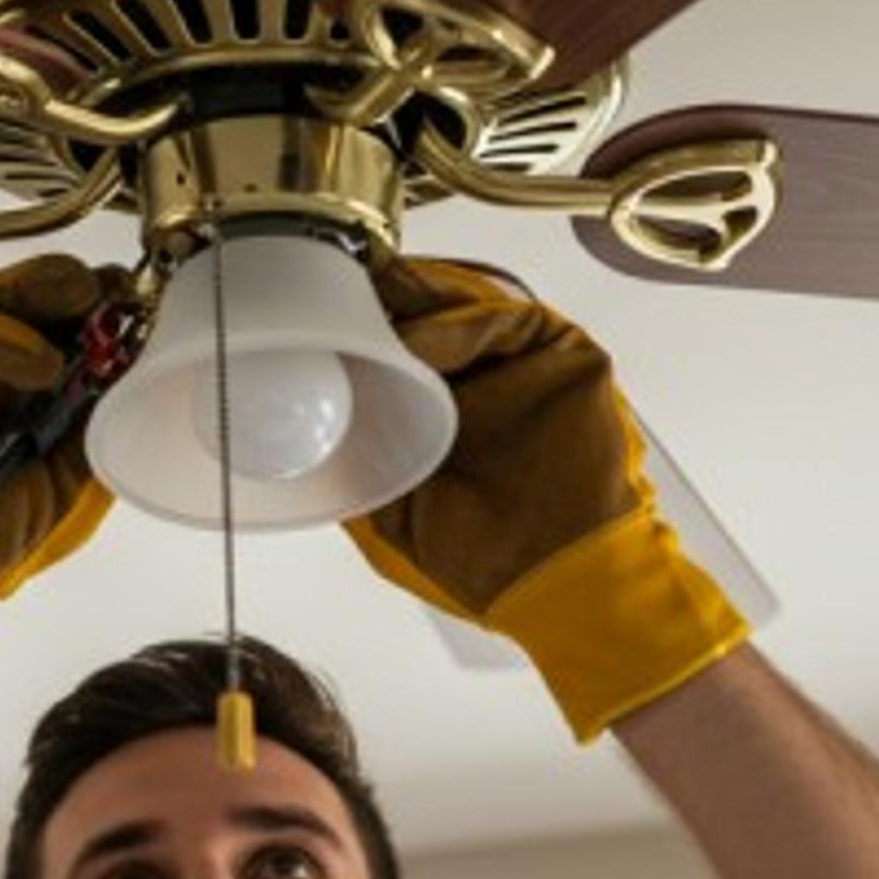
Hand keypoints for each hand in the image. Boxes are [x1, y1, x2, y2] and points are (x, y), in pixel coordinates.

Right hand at [0, 254, 126, 726]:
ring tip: (85, 303)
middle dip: (68, 289)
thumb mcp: (66, 479)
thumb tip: (132, 375)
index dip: (92, 315)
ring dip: (39, 296)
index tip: (134, 303)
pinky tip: (39, 369)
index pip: (52, 336)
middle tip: (110, 285)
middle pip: (19, 307)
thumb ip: (94, 426)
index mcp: (11, 400)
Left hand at [344, 258, 747, 740]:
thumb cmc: (489, 560)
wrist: (557, 587)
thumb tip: (306, 432)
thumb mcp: (393, 512)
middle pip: (437, 313)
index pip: (405, 345)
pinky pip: (515, 321)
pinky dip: (463, 324)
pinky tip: (420, 343)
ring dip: (418, 307)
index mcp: (450, 411)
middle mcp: (493, 381)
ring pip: (472, 306)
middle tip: (341, 291)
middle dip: (389, 301)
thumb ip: (358, 467)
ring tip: (375, 318)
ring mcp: (534, 366)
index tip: (323, 312)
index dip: (367, 325)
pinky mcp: (573, 359)